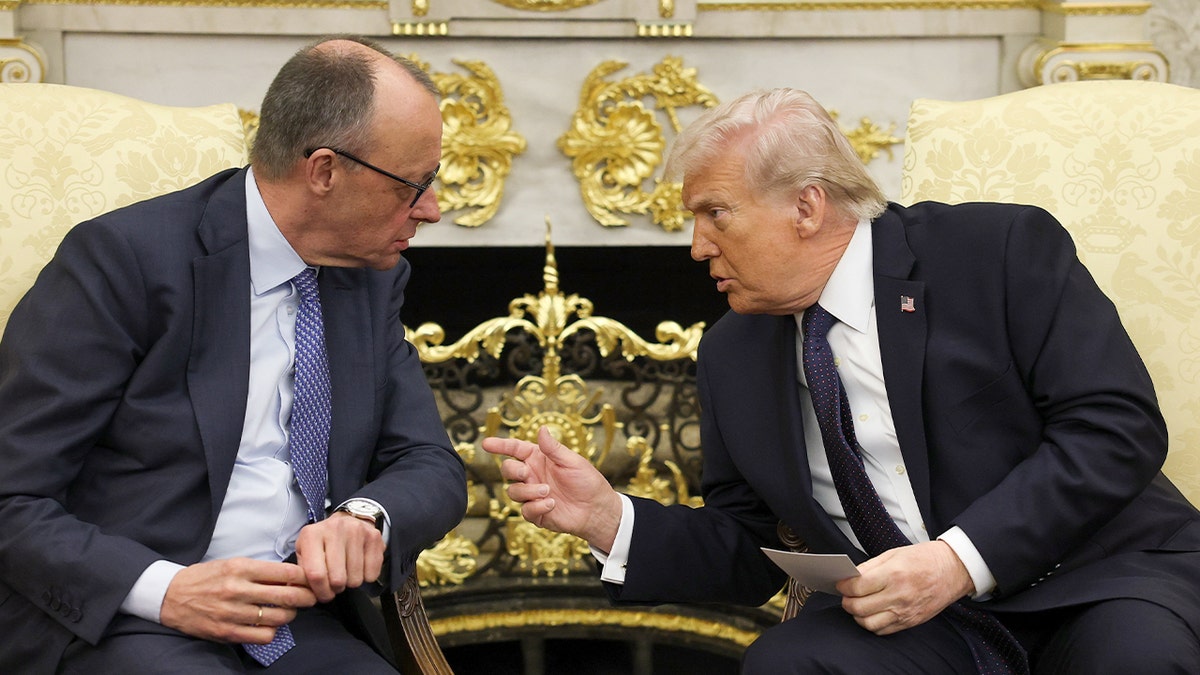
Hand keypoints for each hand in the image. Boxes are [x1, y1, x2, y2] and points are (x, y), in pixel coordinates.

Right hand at [160, 558, 315, 643]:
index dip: (304, 577)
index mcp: (240, 568)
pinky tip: (269, 625)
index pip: (285, 572)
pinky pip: (262, 636)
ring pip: (278, 617)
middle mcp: (237, 589)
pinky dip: (272, 632)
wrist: (170, 596)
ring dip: (290, 615)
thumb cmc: (206, 577)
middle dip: (306, 597)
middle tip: (312, 597)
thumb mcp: (232, 564)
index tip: (310, 579)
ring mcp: (232, 612)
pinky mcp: (226, 632)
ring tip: (289, 611)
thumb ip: (260, 570)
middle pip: (287, 595)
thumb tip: (292, 576)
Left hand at [294, 513, 385, 602]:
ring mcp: (357, 531)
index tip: (323, 595)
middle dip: (336, 589)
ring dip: (351, 583)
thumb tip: (299, 592)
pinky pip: (372, 573)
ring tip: (346, 573)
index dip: (320, 591)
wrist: (348, 519)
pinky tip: (360, 567)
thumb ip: (301, 573)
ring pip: (355, 578)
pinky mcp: (374, 536)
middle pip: (338, 579)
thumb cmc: (323, 541)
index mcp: (312, 535)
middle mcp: (335, 529)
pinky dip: (366, 577)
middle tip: (335, 584)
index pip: (316, 575)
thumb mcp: (305, 551)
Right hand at [481, 426, 622, 551]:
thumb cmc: (587, 482)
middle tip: (526, 473)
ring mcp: (533, 495)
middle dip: (512, 470)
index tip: (486, 443)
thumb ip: (553, 448)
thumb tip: (541, 428)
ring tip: (548, 492)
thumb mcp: (572, 461)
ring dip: (528, 491)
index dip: (500, 445)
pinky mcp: (536, 513)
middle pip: (508, 469)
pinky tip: (551, 504)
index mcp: (539, 459)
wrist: (596, 510)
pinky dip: (536, 507)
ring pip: (513, 491)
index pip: (515, 449)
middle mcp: (533, 475)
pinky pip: (525, 510)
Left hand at [836, 540, 974, 634]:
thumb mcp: (894, 553)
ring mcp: (905, 612)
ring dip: (857, 616)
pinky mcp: (911, 622)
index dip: (844, 586)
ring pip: (869, 623)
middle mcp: (899, 596)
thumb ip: (870, 566)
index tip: (840, 583)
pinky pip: (883, 630)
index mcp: (894, 575)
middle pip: (859, 607)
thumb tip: (851, 576)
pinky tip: (871, 614)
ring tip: (857, 605)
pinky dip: (872, 624)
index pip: (857, 587)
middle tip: (846, 595)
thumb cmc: (925, 558)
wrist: (954, 570)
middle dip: (847, 602)